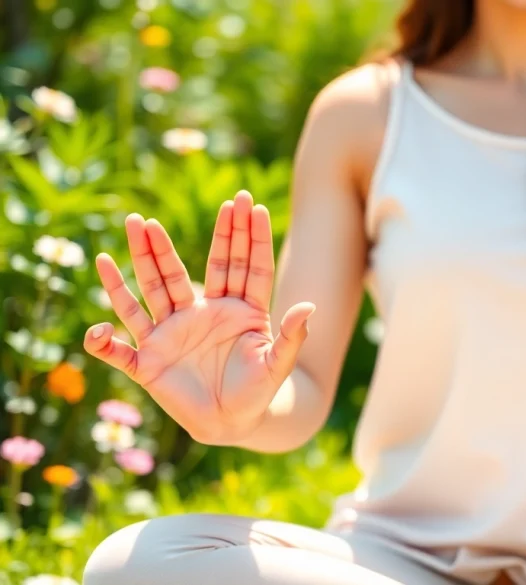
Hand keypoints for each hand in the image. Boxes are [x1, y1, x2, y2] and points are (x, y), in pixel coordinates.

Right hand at [84, 191, 314, 444]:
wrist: (232, 423)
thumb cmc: (259, 391)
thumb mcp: (278, 365)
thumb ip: (292, 337)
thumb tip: (310, 306)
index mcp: (239, 311)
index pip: (243, 267)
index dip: (246, 237)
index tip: (247, 205)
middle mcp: (203, 314)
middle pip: (191, 269)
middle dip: (184, 240)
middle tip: (181, 206)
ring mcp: (173, 333)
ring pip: (154, 289)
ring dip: (145, 257)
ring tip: (137, 223)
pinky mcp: (148, 362)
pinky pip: (120, 344)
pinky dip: (105, 327)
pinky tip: (99, 278)